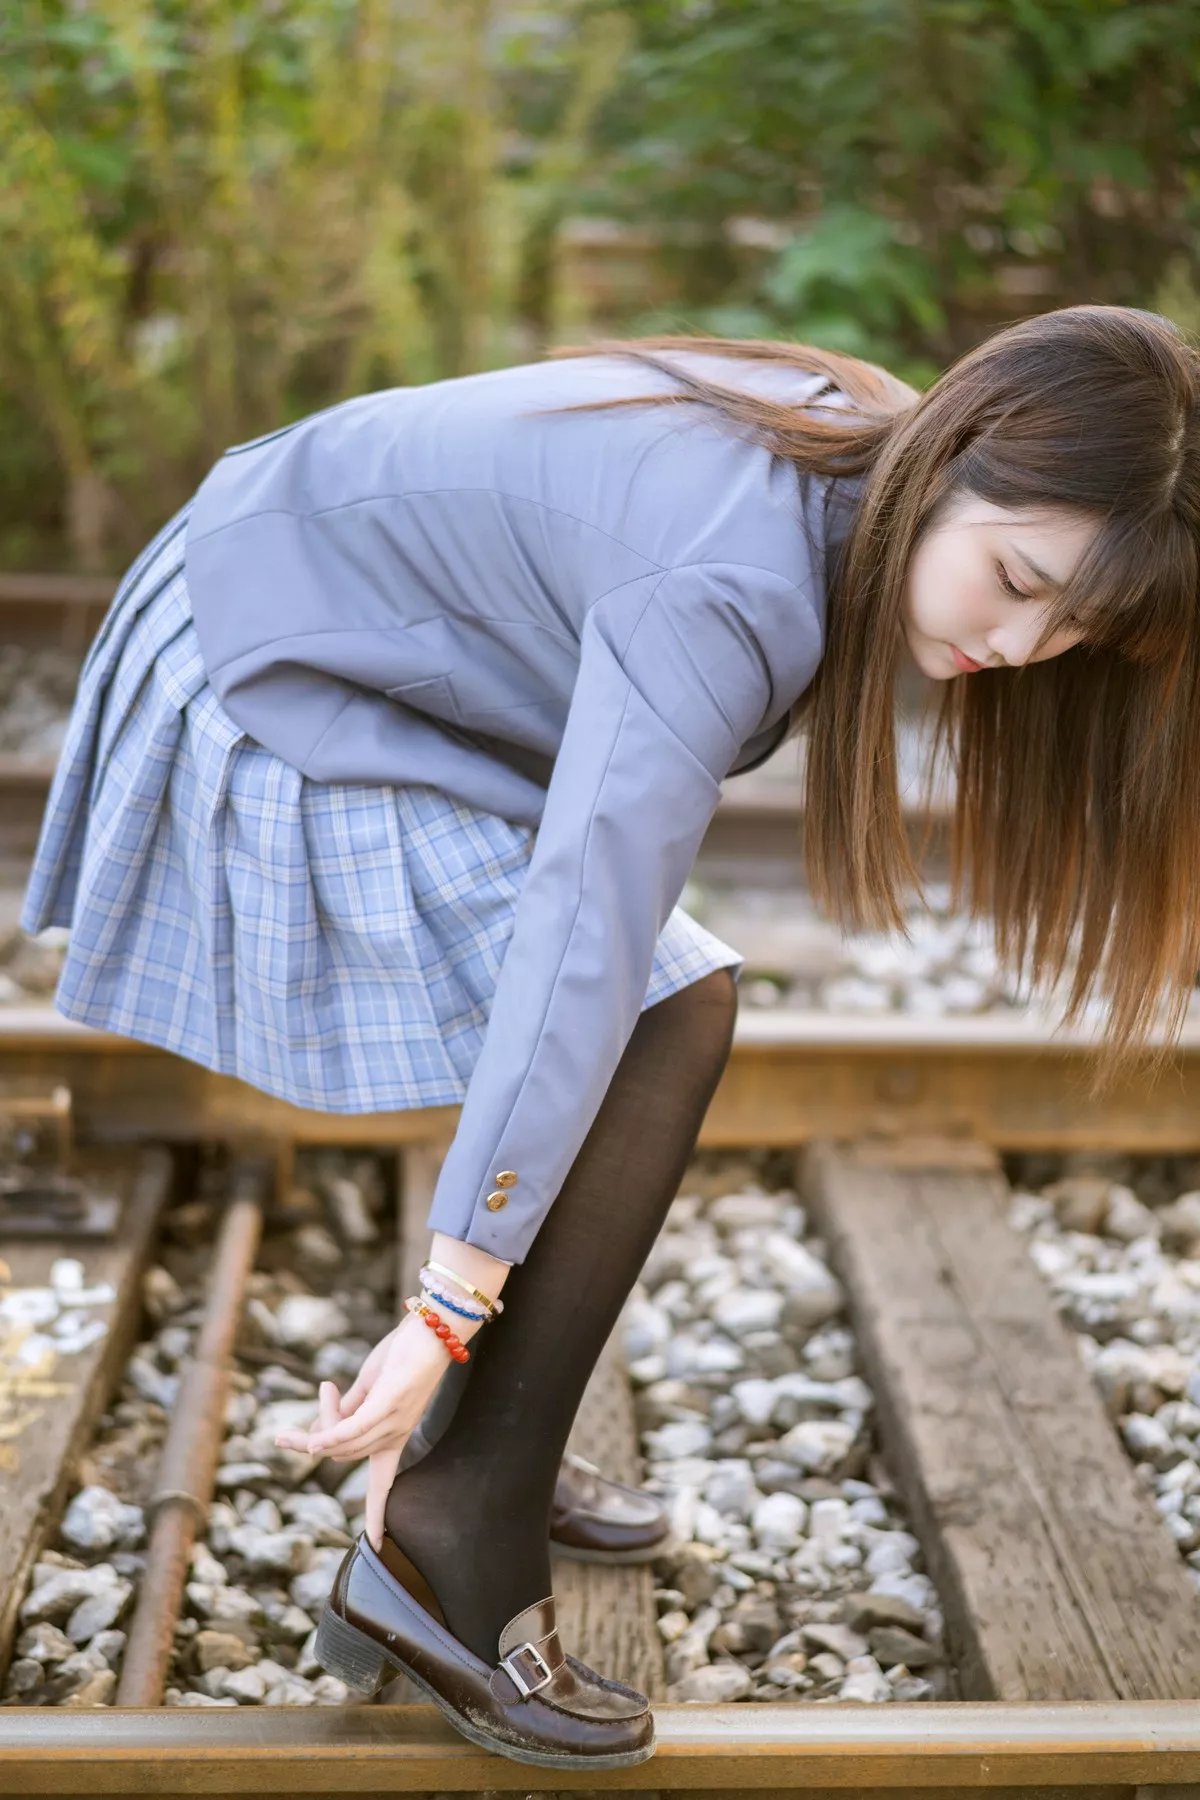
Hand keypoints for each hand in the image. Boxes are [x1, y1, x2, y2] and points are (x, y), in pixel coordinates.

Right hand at [273, 1315, 454, 1549]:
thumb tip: (323, 1429)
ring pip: (338, 1442)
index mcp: (393, 1437)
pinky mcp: (386, 1405)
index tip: (376, 1544)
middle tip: (309, 1406)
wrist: (434, 1327)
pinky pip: (347, 1432)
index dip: (376, 1515)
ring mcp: (391, 1423)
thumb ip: (349, 1409)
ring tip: (325, 1386)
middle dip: (313, 1438)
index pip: (383, 1486)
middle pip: (339, 1453)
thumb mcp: (372, 1386)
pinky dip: (326, 1436)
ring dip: (314, 1428)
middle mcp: (394, 1436)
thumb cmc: (404, 1353)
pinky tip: (309, 1440)